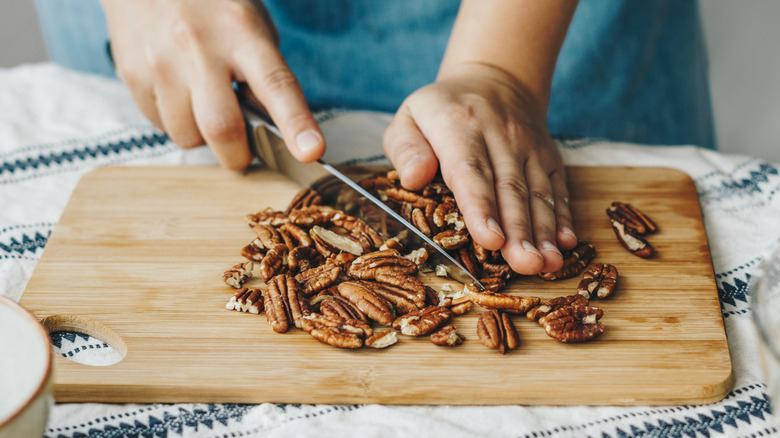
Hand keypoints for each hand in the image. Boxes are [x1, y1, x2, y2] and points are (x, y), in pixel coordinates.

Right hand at [101, 0, 324, 168]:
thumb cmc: (213, 9)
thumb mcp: (252, 29)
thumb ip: (265, 78)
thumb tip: (273, 133)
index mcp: (241, 32)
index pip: (276, 84)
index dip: (296, 123)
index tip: (311, 151)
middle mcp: (198, 47)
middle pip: (221, 127)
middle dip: (237, 155)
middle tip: (243, 152)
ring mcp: (160, 61)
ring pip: (187, 135)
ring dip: (202, 136)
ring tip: (204, 105)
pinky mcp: (132, 74)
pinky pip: (160, 125)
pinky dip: (176, 122)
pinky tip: (178, 93)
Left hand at [383, 62, 577, 274]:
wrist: (495, 79)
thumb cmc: (441, 110)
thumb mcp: (410, 117)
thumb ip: (405, 147)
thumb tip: (413, 178)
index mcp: (458, 126)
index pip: (470, 170)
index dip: (481, 207)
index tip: (489, 239)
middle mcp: (499, 135)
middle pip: (509, 188)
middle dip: (518, 230)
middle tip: (524, 264)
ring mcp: (528, 146)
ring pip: (537, 191)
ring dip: (544, 231)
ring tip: (546, 264)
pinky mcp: (548, 156)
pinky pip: (557, 187)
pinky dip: (562, 217)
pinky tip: (566, 244)